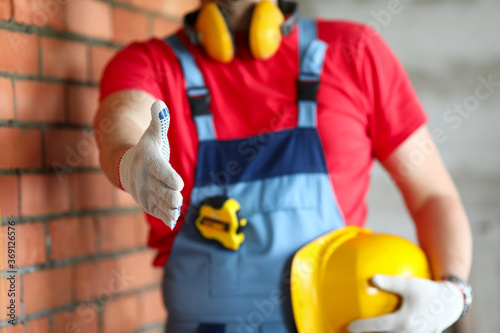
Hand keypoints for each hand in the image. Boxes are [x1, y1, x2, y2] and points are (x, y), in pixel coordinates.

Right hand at [118, 100, 183, 228]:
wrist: (126, 166)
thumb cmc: (146, 149)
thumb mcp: (153, 134)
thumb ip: (159, 121)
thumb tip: (159, 103)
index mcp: (150, 163)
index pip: (162, 172)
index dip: (172, 179)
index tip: (178, 183)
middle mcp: (146, 180)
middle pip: (166, 193)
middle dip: (173, 196)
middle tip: (176, 195)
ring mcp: (146, 194)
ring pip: (163, 205)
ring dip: (171, 208)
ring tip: (175, 209)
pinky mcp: (149, 205)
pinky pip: (159, 213)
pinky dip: (166, 217)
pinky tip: (172, 220)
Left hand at [348, 275, 463, 332]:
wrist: (451, 303)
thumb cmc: (429, 292)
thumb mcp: (410, 285)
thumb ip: (391, 283)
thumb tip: (372, 278)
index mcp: (404, 322)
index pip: (378, 326)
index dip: (362, 327)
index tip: (349, 327)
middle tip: (354, 331)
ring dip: (382, 332)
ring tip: (367, 330)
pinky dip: (391, 332)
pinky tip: (386, 327)